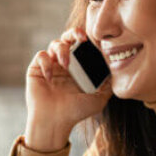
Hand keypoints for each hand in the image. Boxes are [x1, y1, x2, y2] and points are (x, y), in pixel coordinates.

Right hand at [23, 27, 111, 151]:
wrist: (55, 122)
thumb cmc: (75, 112)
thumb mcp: (99, 98)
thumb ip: (108, 84)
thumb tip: (119, 70)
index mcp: (79, 67)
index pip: (83, 46)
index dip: (88, 39)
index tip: (94, 40)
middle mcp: (64, 63)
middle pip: (68, 38)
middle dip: (74, 33)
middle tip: (81, 37)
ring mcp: (50, 65)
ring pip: (55, 44)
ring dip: (62, 49)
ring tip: (66, 64)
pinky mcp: (36, 69)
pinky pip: (41, 56)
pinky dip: (46, 62)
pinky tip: (50, 76)